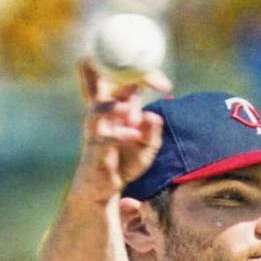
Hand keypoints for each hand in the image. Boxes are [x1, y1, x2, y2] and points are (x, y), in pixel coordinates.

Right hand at [75, 59, 171, 199]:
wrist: (104, 189)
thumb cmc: (123, 163)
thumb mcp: (146, 147)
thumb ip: (152, 132)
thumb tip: (152, 116)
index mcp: (115, 106)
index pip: (124, 79)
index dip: (144, 75)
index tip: (164, 85)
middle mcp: (102, 114)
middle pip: (97, 81)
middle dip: (110, 71)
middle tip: (137, 79)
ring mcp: (96, 131)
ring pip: (97, 108)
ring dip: (113, 106)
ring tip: (129, 109)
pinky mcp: (96, 151)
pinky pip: (106, 139)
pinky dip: (121, 135)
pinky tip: (135, 135)